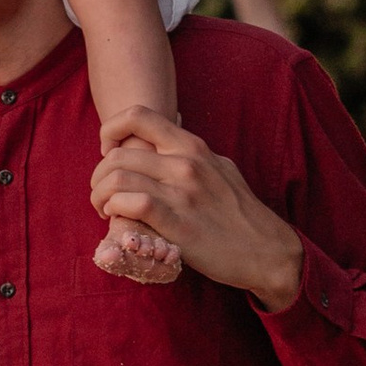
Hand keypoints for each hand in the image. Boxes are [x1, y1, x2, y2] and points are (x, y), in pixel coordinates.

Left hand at [90, 110, 304, 311]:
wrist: (267, 250)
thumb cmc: (241, 212)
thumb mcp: (221, 168)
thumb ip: (193, 153)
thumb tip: (172, 131)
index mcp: (193, 146)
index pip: (139, 116)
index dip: (110, 130)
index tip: (108, 152)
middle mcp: (186, 163)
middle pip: (118, 154)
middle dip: (98, 175)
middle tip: (101, 194)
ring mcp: (183, 193)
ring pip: (119, 178)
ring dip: (100, 195)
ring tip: (105, 209)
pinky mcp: (179, 224)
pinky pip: (133, 204)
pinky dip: (116, 209)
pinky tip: (117, 219)